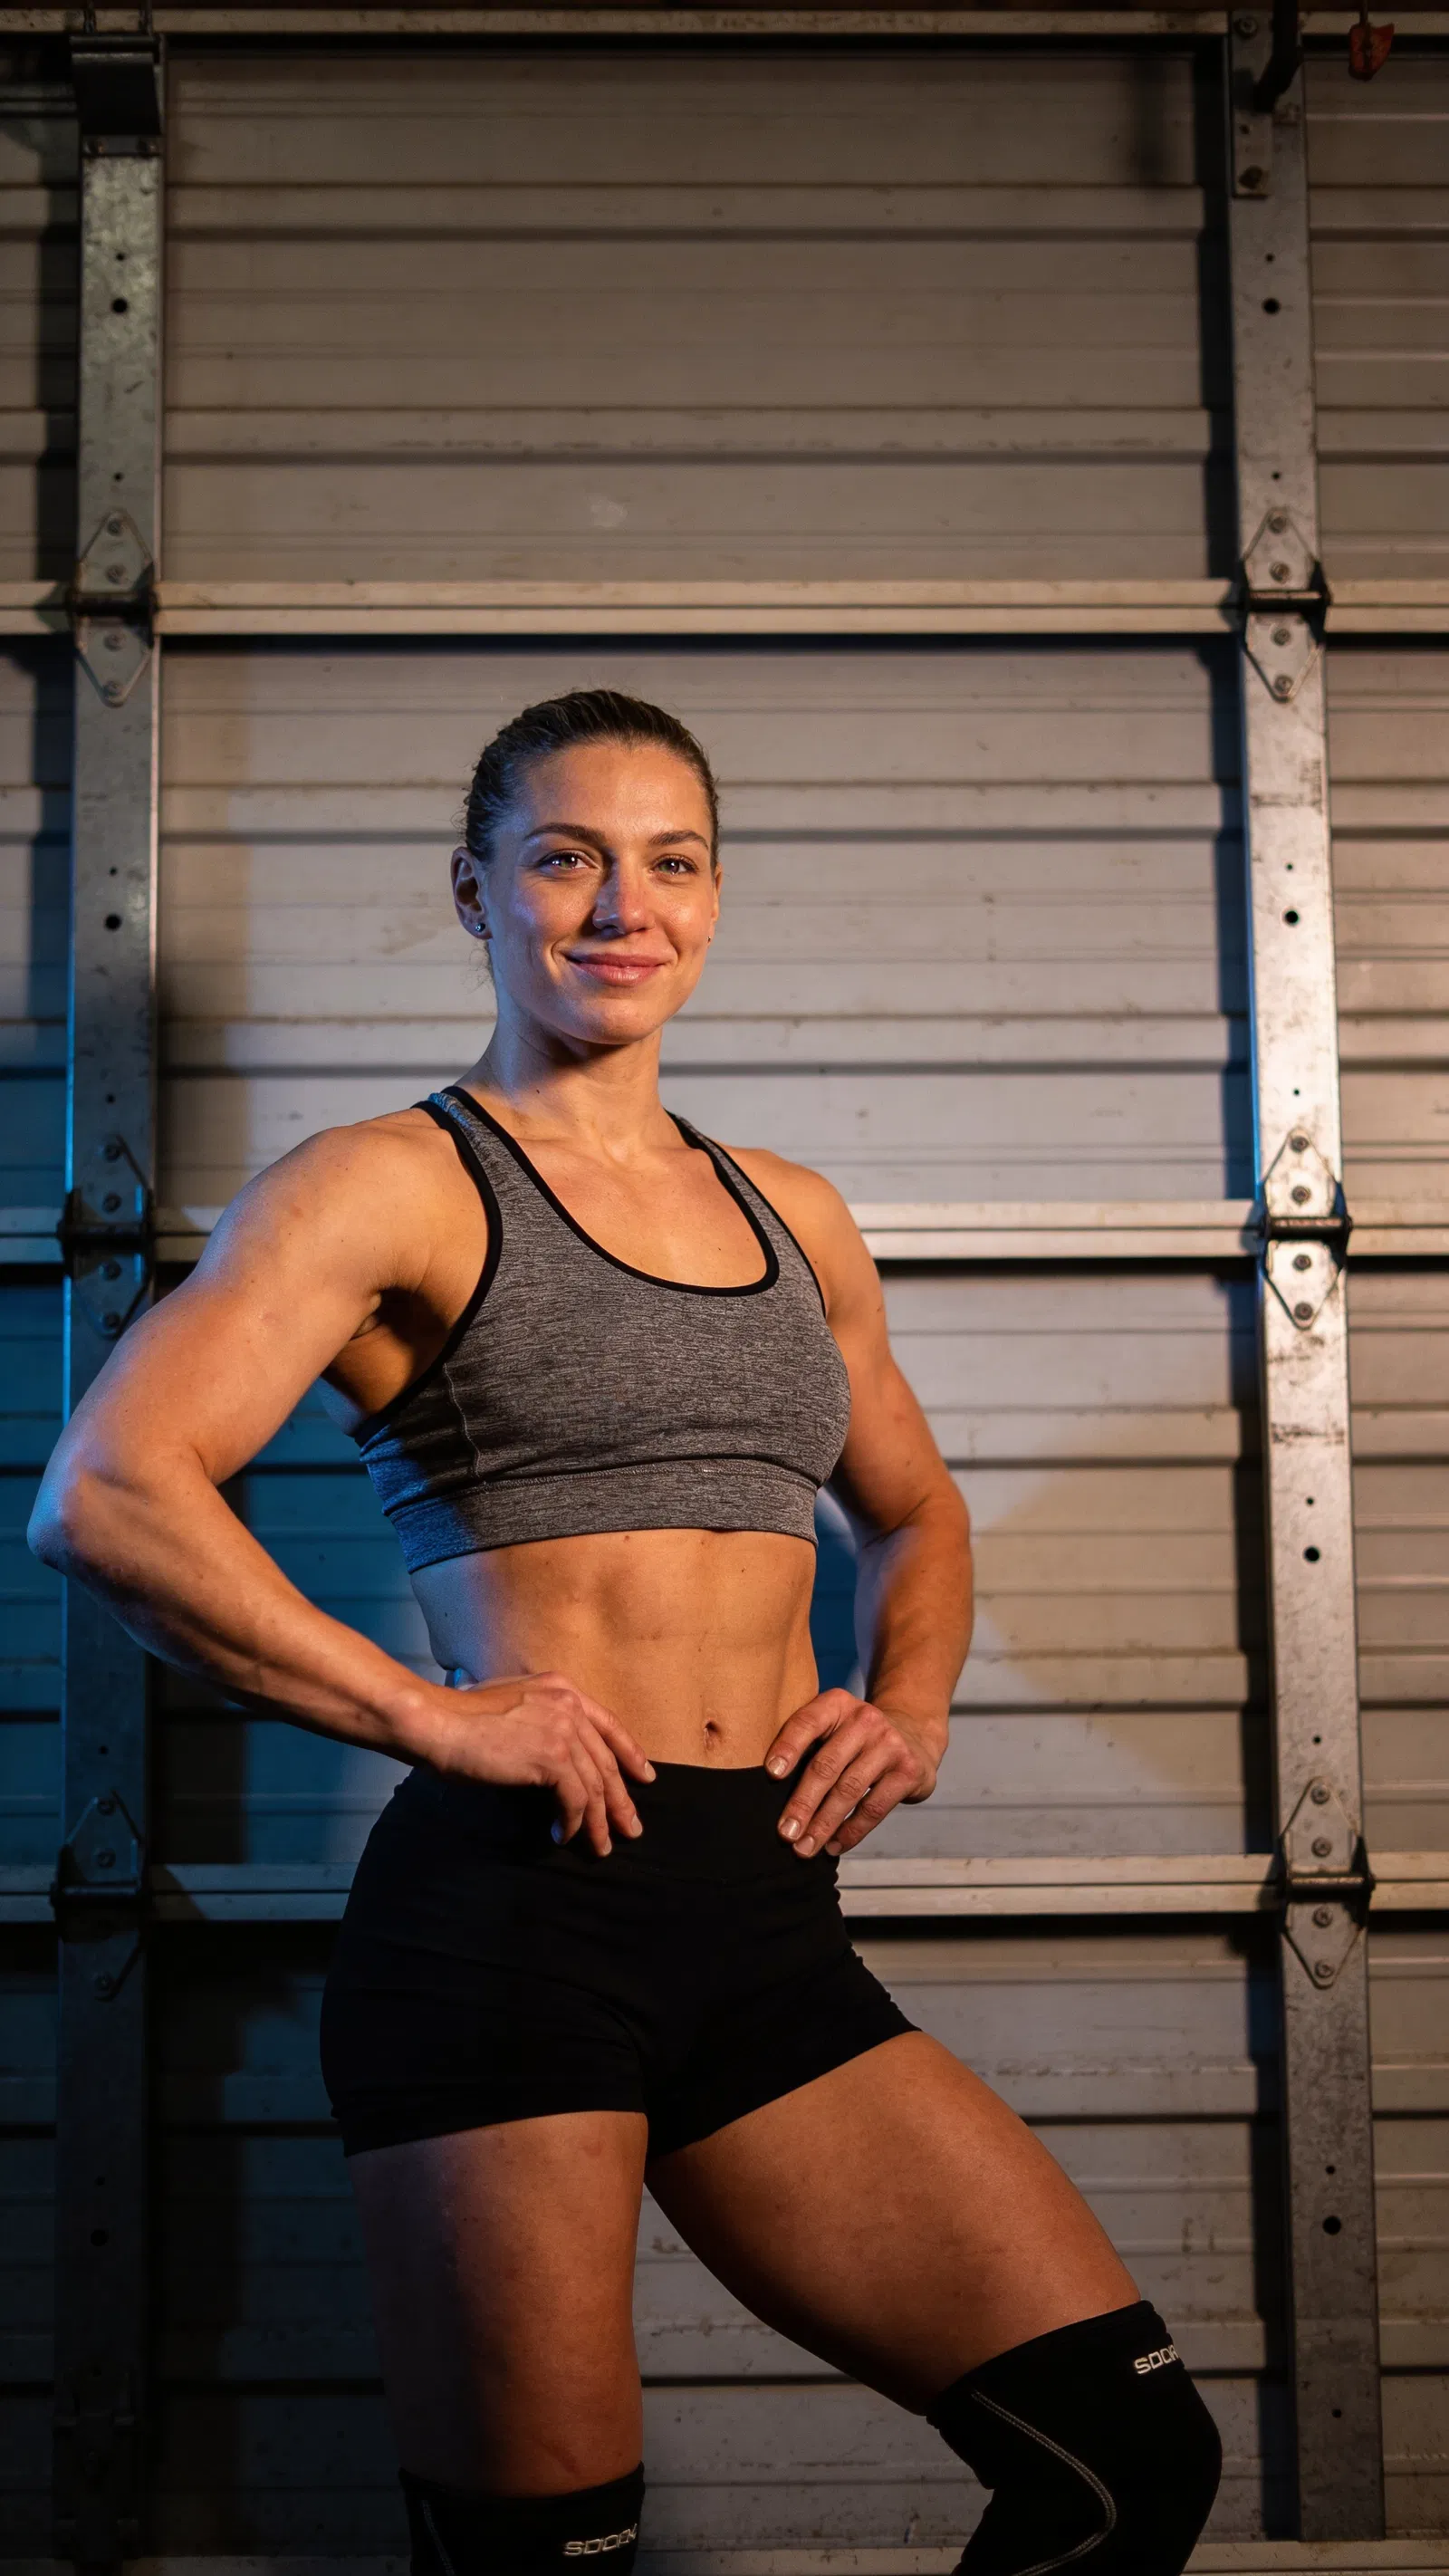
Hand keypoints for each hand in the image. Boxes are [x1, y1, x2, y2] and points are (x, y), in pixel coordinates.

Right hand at [427, 1670, 655, 1856]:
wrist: (438, 1722)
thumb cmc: (459, 1716)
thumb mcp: (509, 1703)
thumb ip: (537, 1718)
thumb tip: (549, 1756)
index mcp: (561, 1688)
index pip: (608, 1724)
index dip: (630, 1753)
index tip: (644, 1776)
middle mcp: (569, 1705)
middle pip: (606, 1760)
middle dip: (621, 1798)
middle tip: (630, 1827)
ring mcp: (563, 1730)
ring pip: (595, 1786)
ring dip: (598, 1822)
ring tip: (600, 1846)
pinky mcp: (552, 1757)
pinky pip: (574, 1800)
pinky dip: (571, 1823)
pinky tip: (561, 1836)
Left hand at [764, 1688, 939, 1856]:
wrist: (912, 1737)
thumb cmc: (854, 1740)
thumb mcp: (832, 1727)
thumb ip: (807, 1746)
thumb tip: (768, 1792)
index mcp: (836, 1704)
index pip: (807, 1723)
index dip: (788, 1748)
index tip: (770, 1775)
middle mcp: (864, 1719)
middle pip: (826, 1765)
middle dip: (802, 1803)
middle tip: (785, 1833)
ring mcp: (889, 1744)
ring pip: (848, 1791)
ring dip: (823, 1825)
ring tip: (804, 1848)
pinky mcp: (908, 1771)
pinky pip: (873, 1808)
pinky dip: (850, 1831)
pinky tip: (833, 1846)